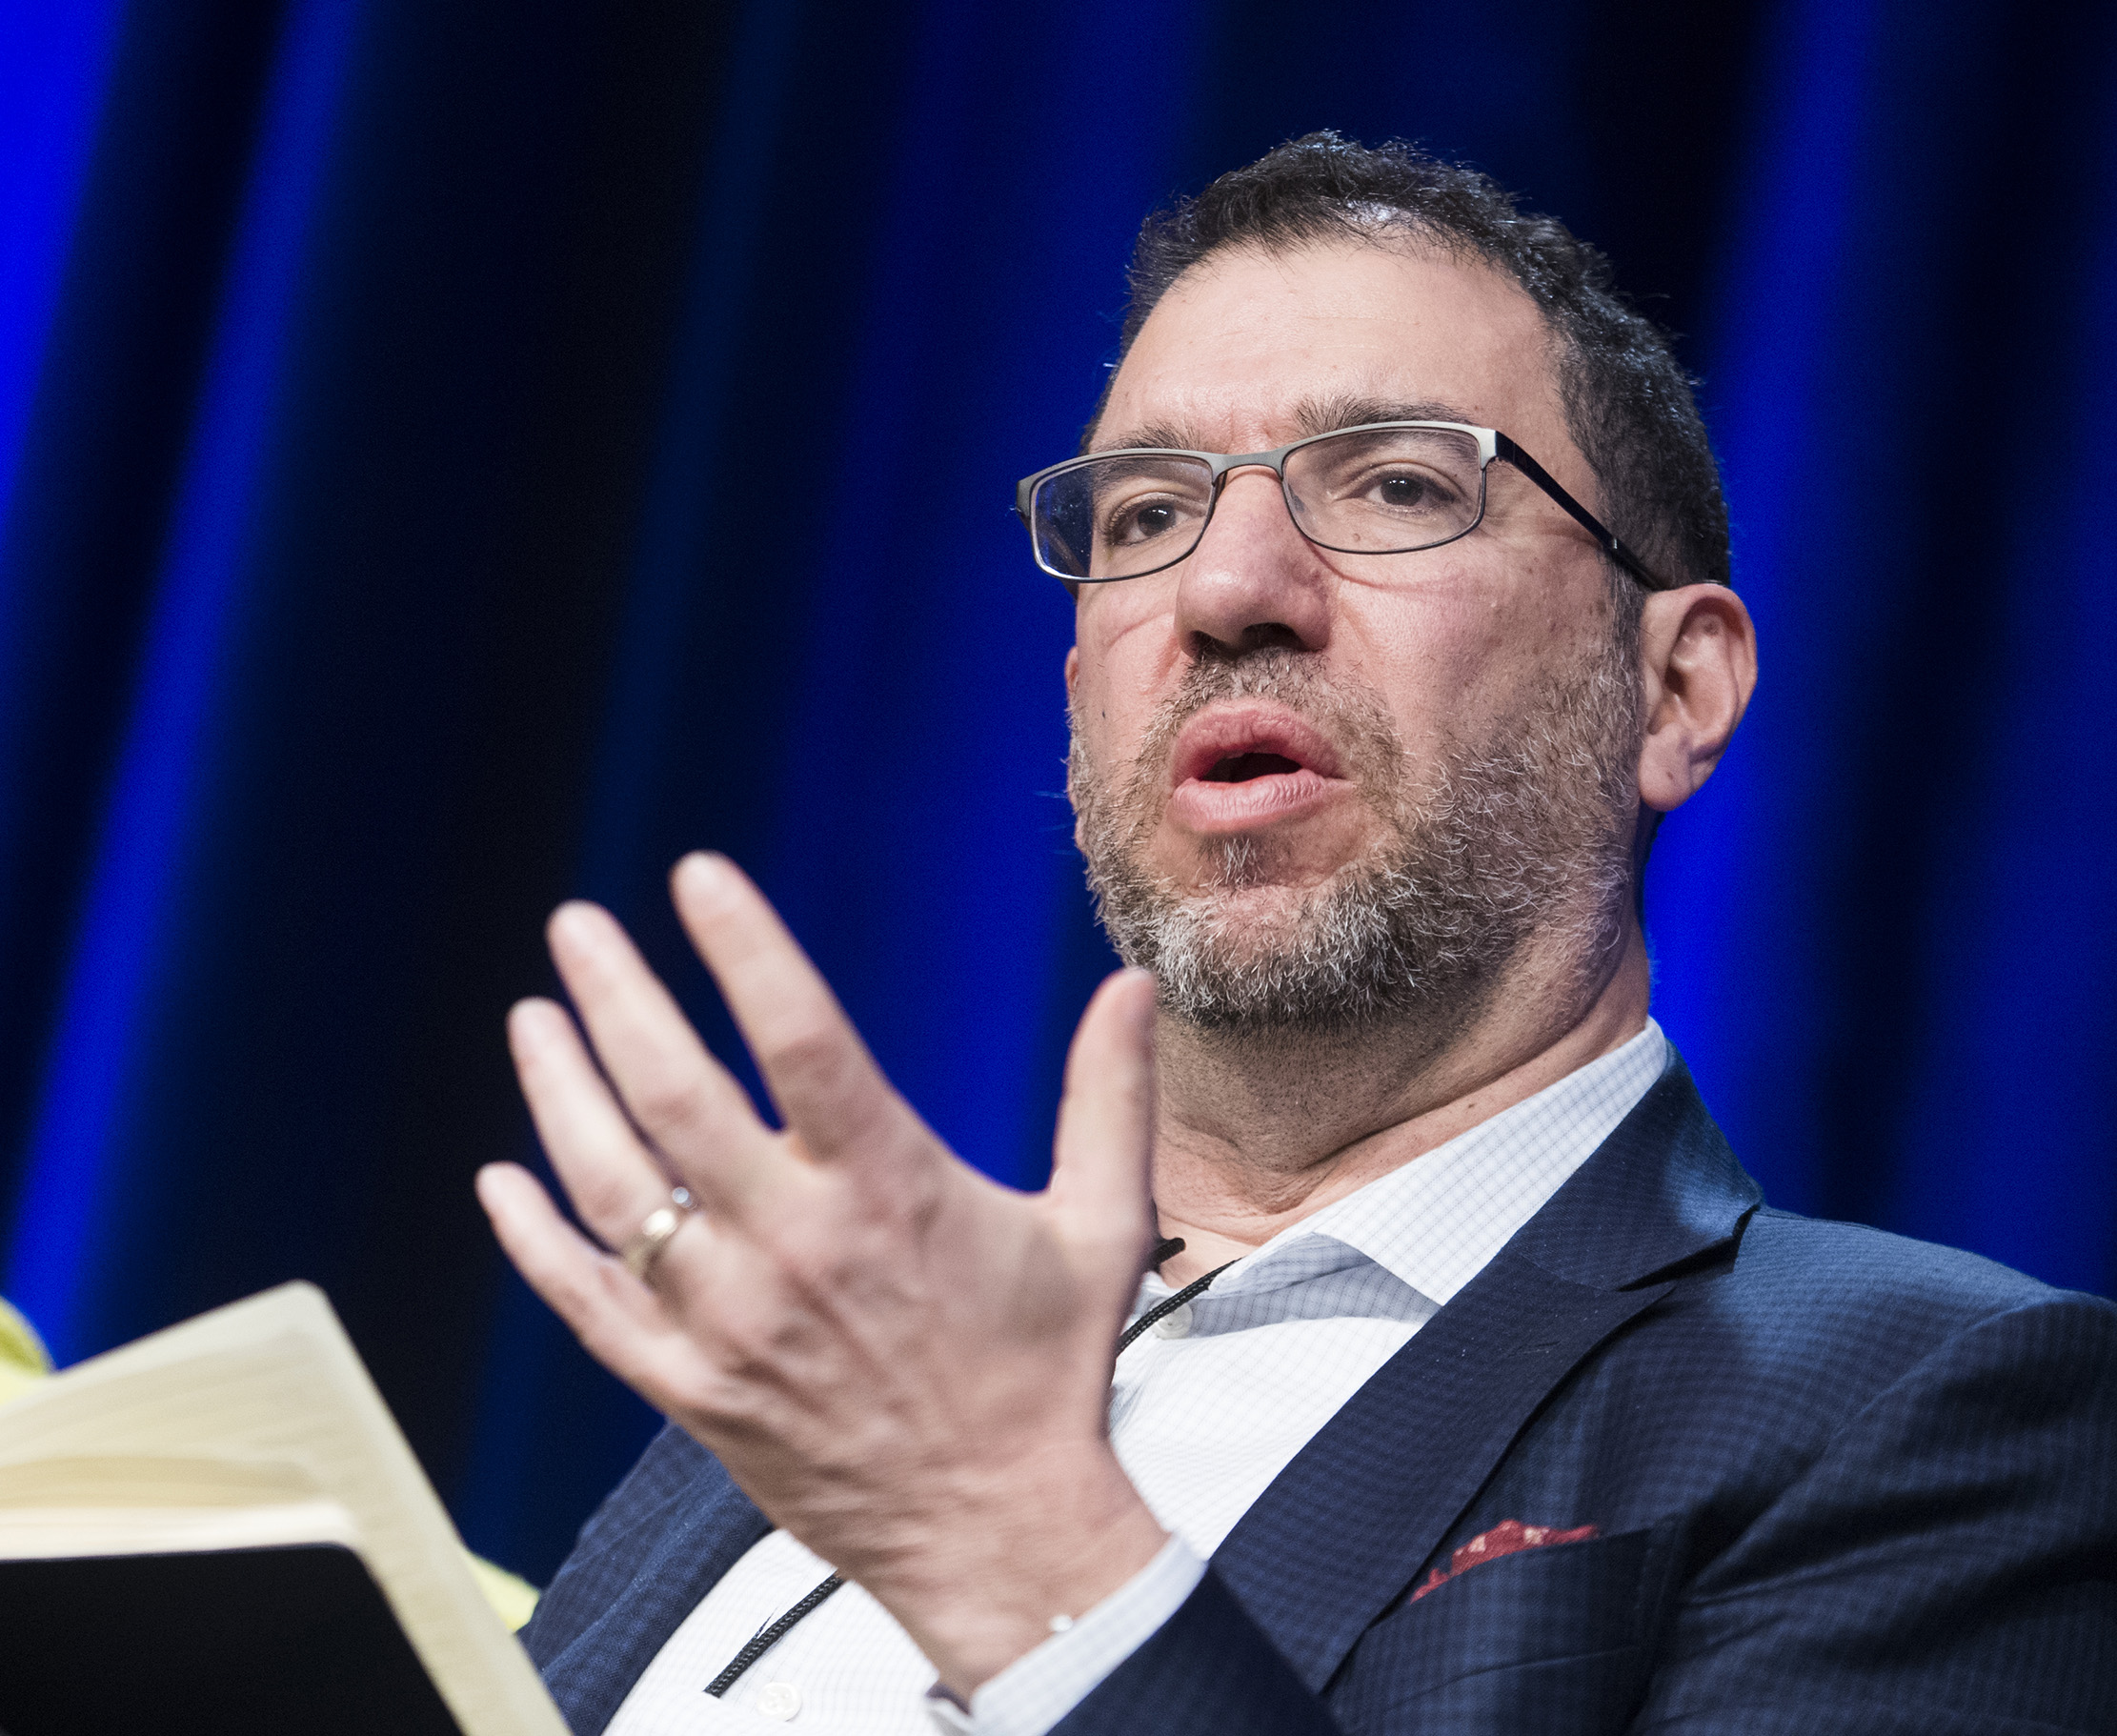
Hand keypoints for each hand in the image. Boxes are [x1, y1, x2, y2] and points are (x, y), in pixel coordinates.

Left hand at [476, 853, 1169, 1694]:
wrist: (998, 1533)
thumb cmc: (1048, 1373)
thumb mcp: (1103, 1226)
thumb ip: (1109, 1097)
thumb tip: (1133, 987)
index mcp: (891, 1190)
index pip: (799, 1036)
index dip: (741, 947)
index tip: (696, 875)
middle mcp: (796, 1247)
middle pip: (676, 1096)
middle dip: (616, 997)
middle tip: (575, 925)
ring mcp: (730, 1324)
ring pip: (615, 1191)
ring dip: (560, 1096)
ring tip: (532, 1019)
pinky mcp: (691, 1391)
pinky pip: (590, 1307)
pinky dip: (535, 1242)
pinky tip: (502, 1183)